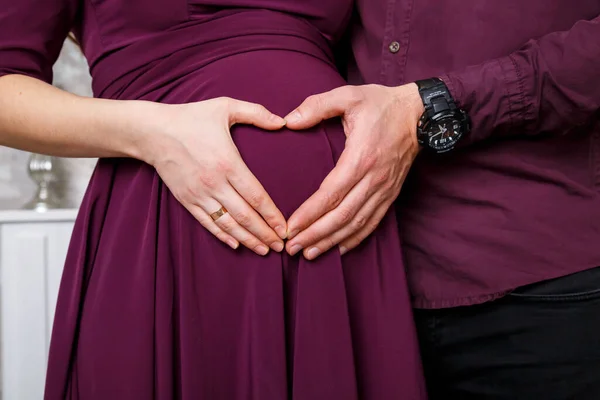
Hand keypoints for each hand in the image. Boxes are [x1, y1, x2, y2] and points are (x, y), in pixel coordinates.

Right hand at [141, 97, 287, 254]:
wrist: (153, 132)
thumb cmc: (191, 117)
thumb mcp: (225, 106)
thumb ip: (256, 112)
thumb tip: (282, 120)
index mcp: (228, 163)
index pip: (256, 196)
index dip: (272, 215)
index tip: (285, 228)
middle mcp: (215, 183)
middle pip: (245, 216)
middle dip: (265, 233)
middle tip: (281, 246)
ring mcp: (199, 194)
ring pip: (228, 223)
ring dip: (247, 239)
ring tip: (263, 250)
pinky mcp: (186, 200)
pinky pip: (207, 222)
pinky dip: (222, 235)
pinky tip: (236, 244)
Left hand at [283, 84, 422, 258]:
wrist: (420, 114)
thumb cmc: (381, 104)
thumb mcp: (348, 95)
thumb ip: (317, 106)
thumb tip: (288, 121)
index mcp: (361, 156)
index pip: (331, 193)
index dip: (310, 213)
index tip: (291, 227)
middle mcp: (374, 179)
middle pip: (343, 215)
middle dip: (316, 234)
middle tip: (293, 248)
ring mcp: (385, 189)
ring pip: (357, 223)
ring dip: (332, 241)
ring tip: (310, 254)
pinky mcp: (391, 194)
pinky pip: (373, 221)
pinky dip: (356, 238)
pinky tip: (339, 248)